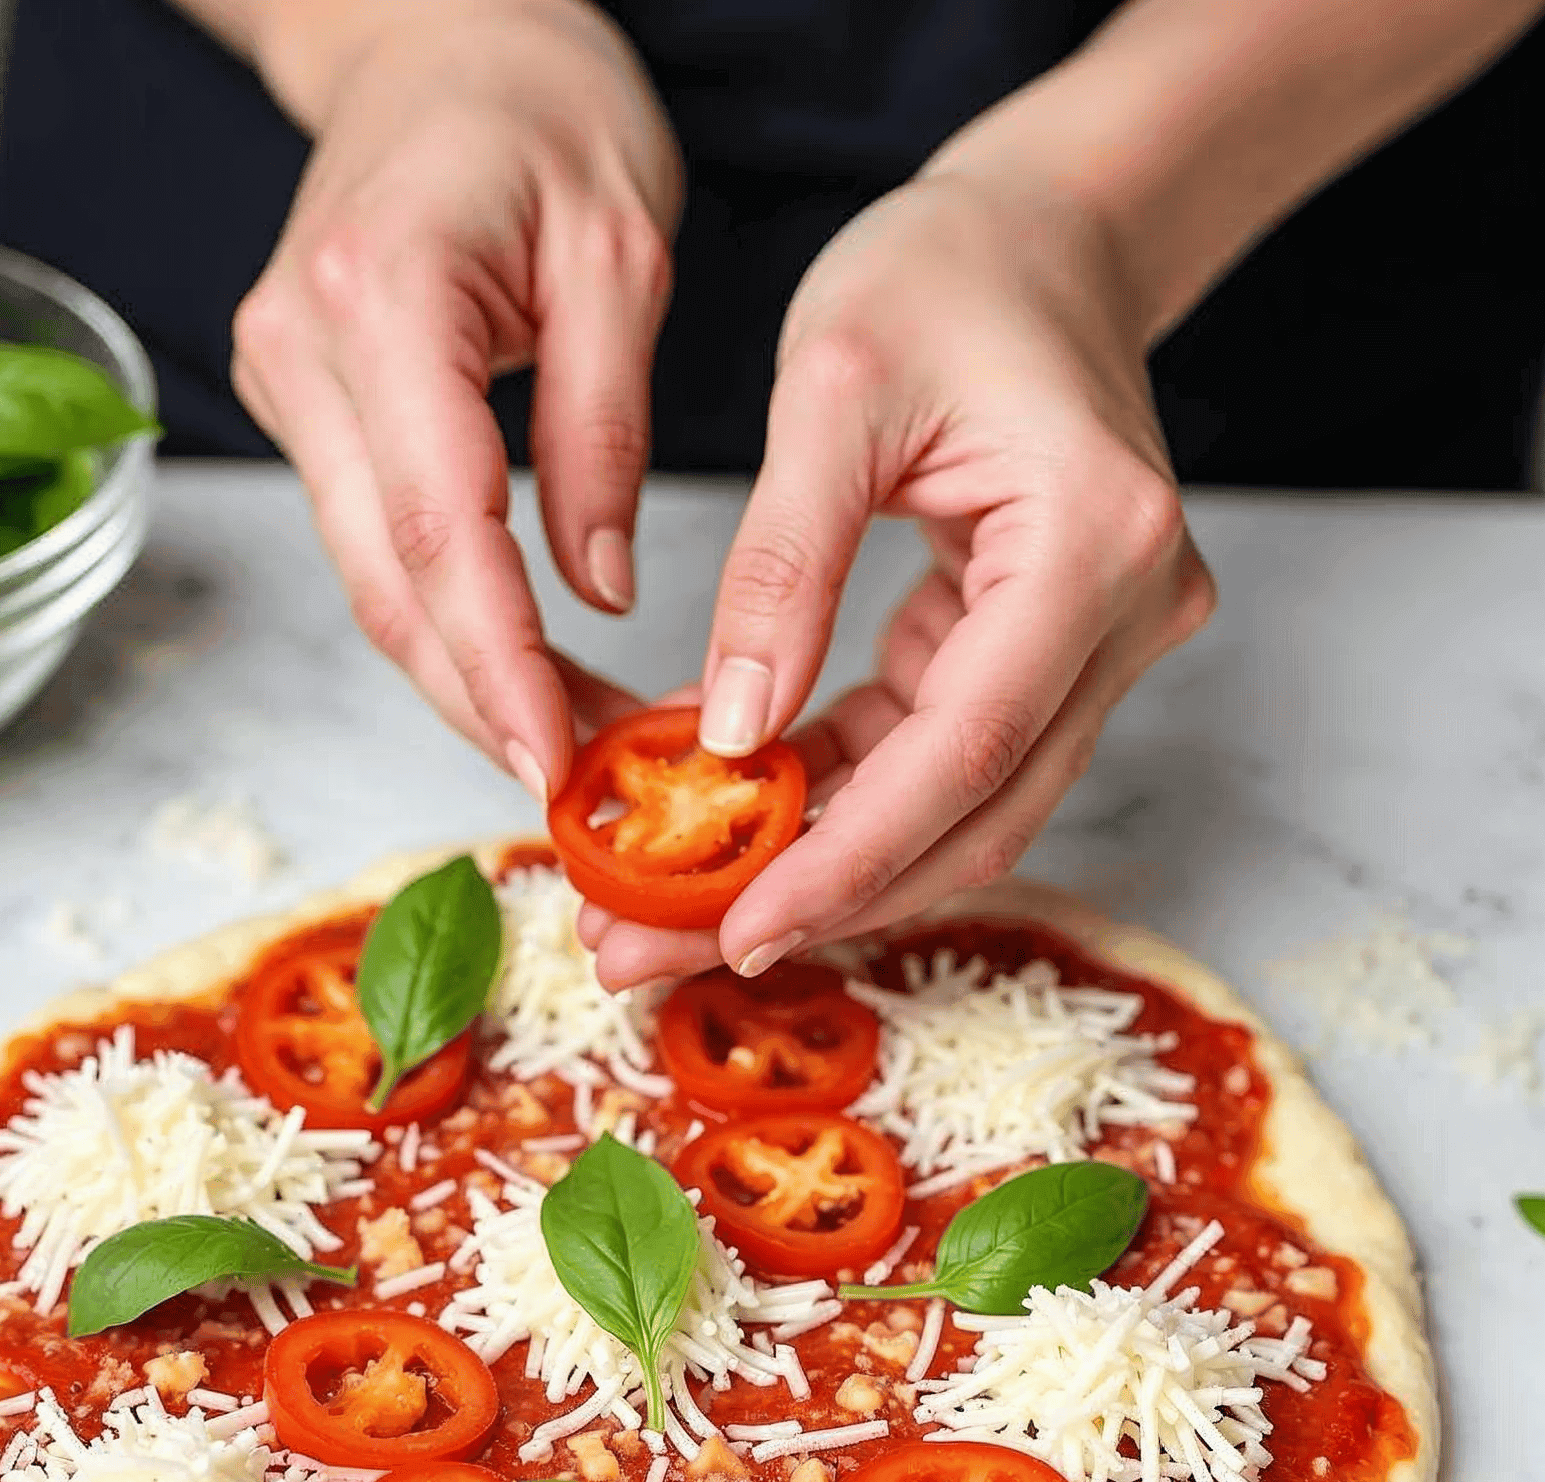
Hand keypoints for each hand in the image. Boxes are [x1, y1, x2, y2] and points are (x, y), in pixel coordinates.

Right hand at [231, 0, 680, 792]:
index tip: (555, 759)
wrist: (435, 36)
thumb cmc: (541, 110)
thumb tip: (598, 591)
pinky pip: (371, 542)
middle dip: (477, 699)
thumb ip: (604, 429)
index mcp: (385, 296)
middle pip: (384, 581)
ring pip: (368, 579)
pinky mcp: (302, 404)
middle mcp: (305, 348)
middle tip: (572, 787)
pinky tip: (511, 669)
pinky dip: (441, 618)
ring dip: (459, 676)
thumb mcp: (622, 251)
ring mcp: (287, 380)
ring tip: (559, 746)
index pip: (440, 524)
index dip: (495, 661)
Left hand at [585, 166, 1213, 989]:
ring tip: (666, 913)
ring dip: (822, 870)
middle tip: (651, 949)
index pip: (968, 747)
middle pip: (971, 816)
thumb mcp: (834, 389)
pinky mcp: (1047, 658)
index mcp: (1095, 542)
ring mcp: (1100, 648)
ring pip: (961, 812)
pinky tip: (734, 829)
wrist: (1047, 235)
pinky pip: (940, 760)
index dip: (848, 856)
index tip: (732, 928)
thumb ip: (782, 568)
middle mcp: (1127, 618)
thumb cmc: (947, 274)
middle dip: (814, 897)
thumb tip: (728, 738)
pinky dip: (840, 801)